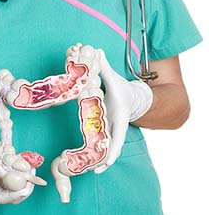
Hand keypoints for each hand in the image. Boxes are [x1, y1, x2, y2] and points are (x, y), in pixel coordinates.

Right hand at [0, 121, 33, 203]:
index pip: (1, 197)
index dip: (15, 195)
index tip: (26, 187)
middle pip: (12, 193)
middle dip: (25, 186)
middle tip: (34, 175)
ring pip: (17, 182)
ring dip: (26, 175)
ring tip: (31, 165)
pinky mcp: (5, 167)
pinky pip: (17, 171)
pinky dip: (23, 166)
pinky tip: (26, 159)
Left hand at [94, 51, 152, 173]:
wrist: (134, 99)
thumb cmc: (123, 90)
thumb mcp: (113, 79)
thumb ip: (103, 66)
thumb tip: (94, 49)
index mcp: (119, 117)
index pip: (118, 135)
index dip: (113, 150)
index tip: (106, 164)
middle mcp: (117, 128)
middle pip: (112, 148)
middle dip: (104, 160)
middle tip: (94, 171)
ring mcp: (113, 133)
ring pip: (107, 151)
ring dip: (99, 161)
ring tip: (88, 172)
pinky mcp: (108, 134)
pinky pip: (103, 148)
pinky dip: (98, 156)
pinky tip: (89, 166)